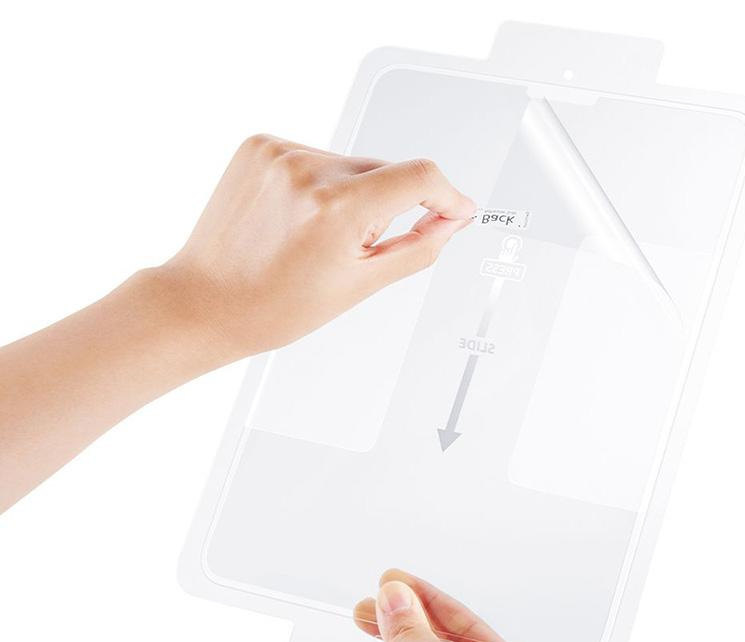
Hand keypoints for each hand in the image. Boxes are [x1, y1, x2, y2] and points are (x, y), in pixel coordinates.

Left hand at [157, 134, 475, 360]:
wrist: (205, 302)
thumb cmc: (270, 306)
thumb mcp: (358, 287)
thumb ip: (416, 248)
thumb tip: (449, 221)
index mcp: (336, 209)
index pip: (419, 177)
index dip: (445, 196)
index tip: (453, 210)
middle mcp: (306, 170)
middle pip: (383, 171)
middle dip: (384, 205)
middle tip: (348, 247)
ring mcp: (278, 153)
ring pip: (349, 164)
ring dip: (349, 193)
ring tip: (311, 235)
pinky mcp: (259, 146)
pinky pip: (314, 156)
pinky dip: (318, 183)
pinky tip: (293, 217)